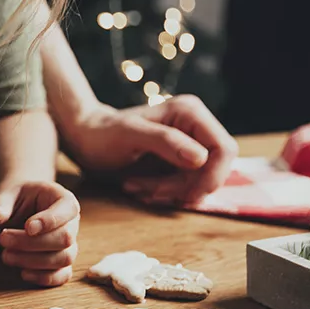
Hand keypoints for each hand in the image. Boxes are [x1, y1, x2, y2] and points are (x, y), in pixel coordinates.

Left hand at [0, 181, 80, 286]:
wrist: (17, 207)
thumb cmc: (16, 198)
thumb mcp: (6, 194)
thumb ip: (0, 205)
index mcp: (63, 200)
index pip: (68, 210)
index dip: (49, 221)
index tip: (27, 227)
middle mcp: (71, 223)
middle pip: (65, 238)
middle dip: (32, 243)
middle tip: (3, 239)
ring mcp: (68, 245)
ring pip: (63, 259)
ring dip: (33, 261)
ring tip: (6, 255)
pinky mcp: (60, 263)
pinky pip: (62, 275)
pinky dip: (43, 278)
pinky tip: (23, 273)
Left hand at [60, 96, 237, 204]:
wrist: (85, 139)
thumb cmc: (102, 133)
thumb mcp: (130, 135)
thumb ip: (166, 142)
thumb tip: (202, 158)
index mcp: (190, 113)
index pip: (224, 149)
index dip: (213, 176)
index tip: (187, 195)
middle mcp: (196, 127)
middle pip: (214, 170)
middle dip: (185, 188)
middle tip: (149, 192)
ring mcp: (189, 146)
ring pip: (200, 183)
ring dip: (169, 193)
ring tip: (136, 187)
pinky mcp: (180, 163)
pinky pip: (186, 188)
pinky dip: (165, 194)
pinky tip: (139, 188)